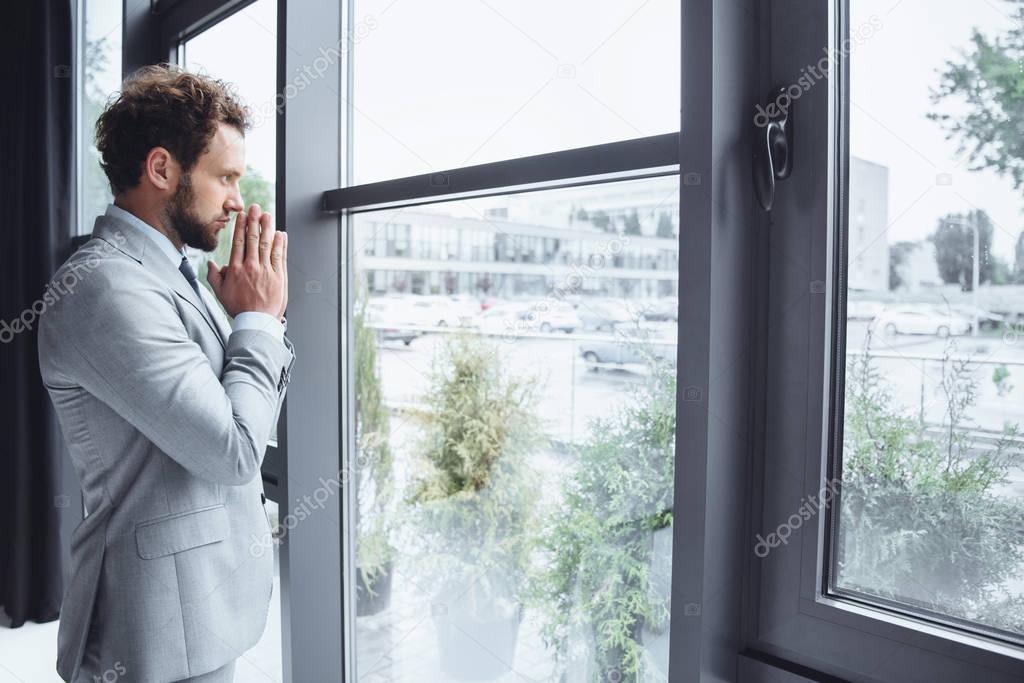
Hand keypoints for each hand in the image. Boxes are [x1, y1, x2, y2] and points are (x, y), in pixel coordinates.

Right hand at [206, 204, 287, 318]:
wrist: (256, 321)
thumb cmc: (239, 308)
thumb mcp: (220, 293)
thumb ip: (214, 277)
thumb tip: (210, 264)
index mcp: (236, 269)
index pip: (238, 242)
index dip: (241, 226)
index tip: (242, 216)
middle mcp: (251, 267)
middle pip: (253, 238)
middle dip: (254, 221)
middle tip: (256, 208)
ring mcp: (265, 271)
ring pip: (266, 244)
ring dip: (268, 228)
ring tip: (268, 215)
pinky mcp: (278, 276)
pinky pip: (279, 256)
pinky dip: (280, 244)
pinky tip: (281, 234)